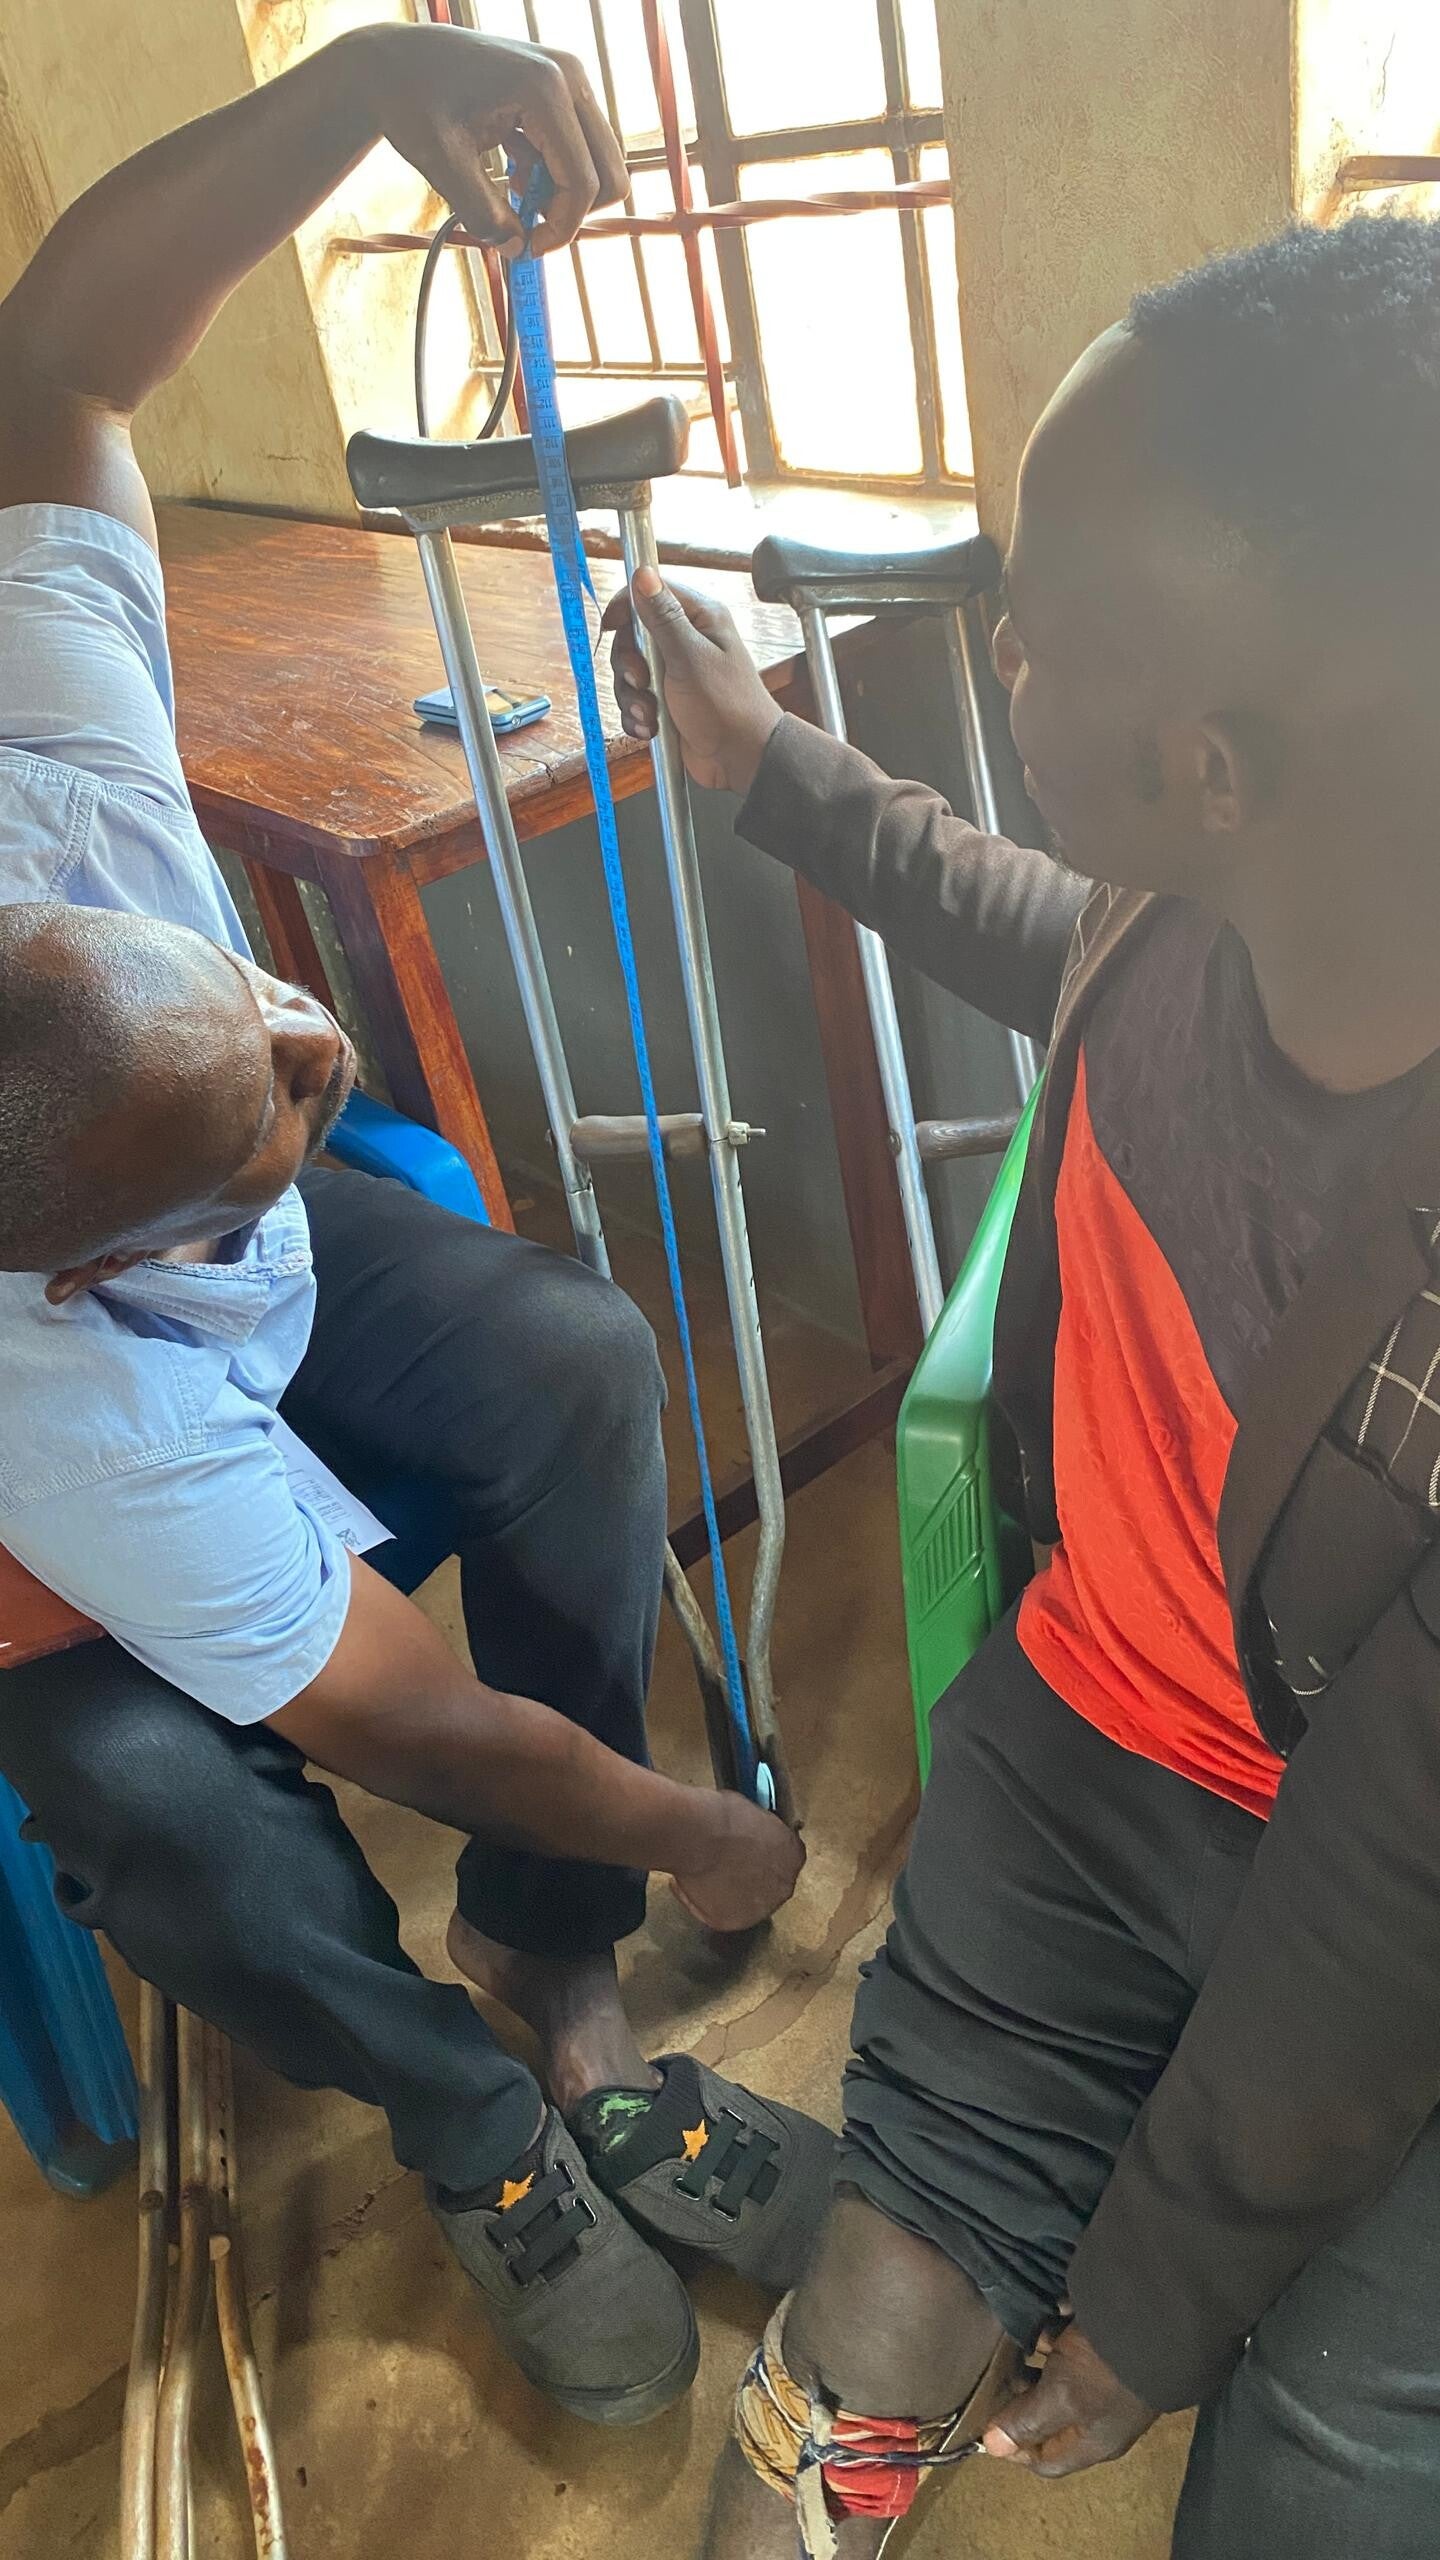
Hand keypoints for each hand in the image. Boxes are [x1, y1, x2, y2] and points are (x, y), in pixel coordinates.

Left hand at [364, 22, 628, 254]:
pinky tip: (515, 172)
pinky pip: (581, 147)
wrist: (395, 60)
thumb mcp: (441, 162)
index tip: (527, 250)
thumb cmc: (411, 99)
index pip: (583, 180)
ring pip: (599, 162)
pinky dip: (555, 173)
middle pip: (609, 172)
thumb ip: (482, 212)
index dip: (561, 228)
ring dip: (563, 193)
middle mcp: (569, 76)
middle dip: (571, 212)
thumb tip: (516, 249)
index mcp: (544, 89)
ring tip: (513, 193)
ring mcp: (570, 79)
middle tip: (527, 226)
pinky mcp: (562, 88)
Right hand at [605, 569, 782, 795]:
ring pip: (629, 673)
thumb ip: (663, 617)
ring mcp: (674, 672)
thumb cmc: (727, 706)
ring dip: (631, 696)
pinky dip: (636, 716)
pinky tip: (650, 728)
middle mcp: (684, 641)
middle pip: (632, 637)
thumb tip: (643, 573)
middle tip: (640, 680)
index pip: (651, 593)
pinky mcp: (665, 701)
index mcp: (698, 618)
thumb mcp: (690, 657)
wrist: (741, 758)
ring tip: (650, 714)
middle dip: (628, 664)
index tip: (611, 626)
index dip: (626, 607)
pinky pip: (634, 701)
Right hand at [670, 1791, 805, 1932]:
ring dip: (730, 1892)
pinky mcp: (731, 1922)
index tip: (747, 1849)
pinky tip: (690, 1884)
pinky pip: (716, 1913)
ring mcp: (758, 1909)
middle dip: (750, 1875)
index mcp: (793, 1855)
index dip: (764, 1853)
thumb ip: (760, 1831)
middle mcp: (783, 1886)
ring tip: (707, 1875)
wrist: (700, 1836)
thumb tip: (749, 1833)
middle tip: (726, 1863)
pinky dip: (703, 1902)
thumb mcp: (753, 1812)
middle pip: (769, 1884)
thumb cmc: (722, 1816)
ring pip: (745, 1902)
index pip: (784, 1858)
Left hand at [983, 2325, 1155, 2477]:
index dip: (1014, 2447)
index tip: (987, 2422)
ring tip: (1020, 2345)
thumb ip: (1026, 2422)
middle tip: (1000, 2376)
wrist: (1155, 2321)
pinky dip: (1057, 2338)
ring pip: (1060, 2381)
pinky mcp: (1109, 2352)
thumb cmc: (1103, 2370)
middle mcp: (1101, 2419)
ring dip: (1038, 2364)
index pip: (1046, 2461)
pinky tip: (1048, 2320)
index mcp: (1092, 2443)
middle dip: (1023, 2399)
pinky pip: (1074, 2350)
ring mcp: (1107, 2384)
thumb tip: (993, 2447)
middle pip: (1051, 2419)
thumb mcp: (1059, 2397)